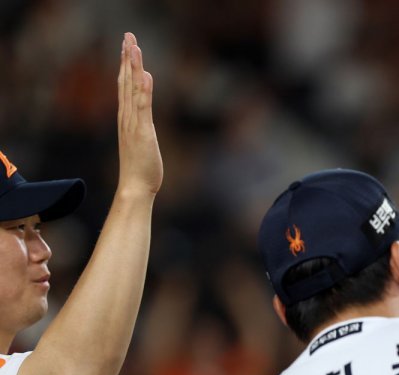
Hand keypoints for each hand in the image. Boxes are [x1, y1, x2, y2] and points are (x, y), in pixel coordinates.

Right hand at [116, 32, 162, 195]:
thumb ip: (141, 125)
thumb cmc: (140, 166)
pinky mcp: (142, 132)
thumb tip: (143, 112)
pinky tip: (145, 75)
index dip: (125, 63)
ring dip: (132, 67)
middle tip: (128, 35)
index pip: (125, 85)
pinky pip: (142, 108)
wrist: (135, 187)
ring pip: (131, 90)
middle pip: (125, 81)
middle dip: (127, 57)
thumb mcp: (142, 139)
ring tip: (133, 46)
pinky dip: (143, 91)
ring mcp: (133, 123)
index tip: (127, 44)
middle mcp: (126, 117)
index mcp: (127, 117)